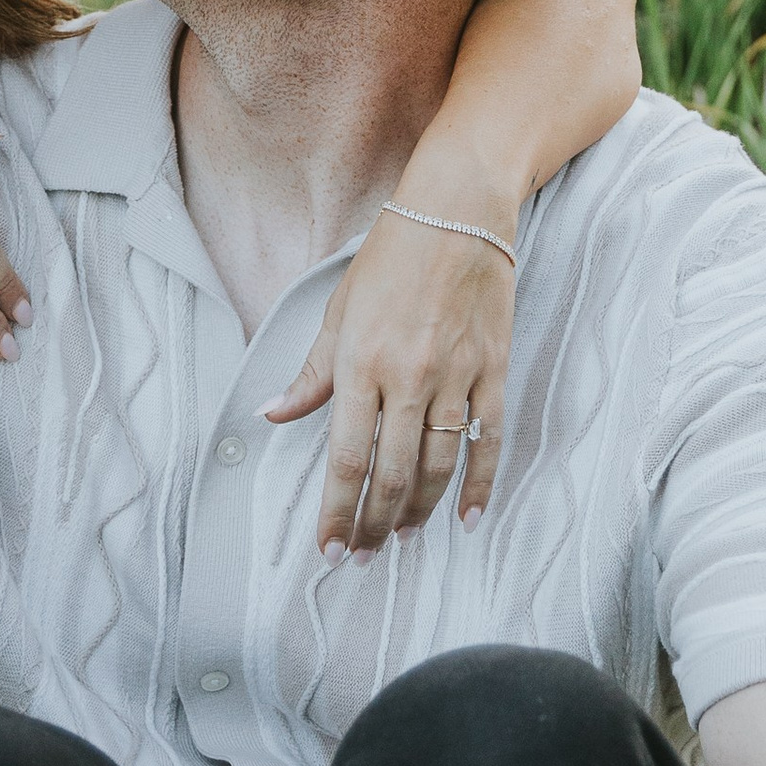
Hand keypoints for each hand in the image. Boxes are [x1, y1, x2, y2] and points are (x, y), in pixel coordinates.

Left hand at [266, 193, 510, 550]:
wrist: (458, 209)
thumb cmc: (390, 256)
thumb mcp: (337, 310)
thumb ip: (310, 373)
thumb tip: (272, 415)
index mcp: (360, 362)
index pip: (344, 457)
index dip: (335, 511)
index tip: (327, 549)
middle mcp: (408, 376)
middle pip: (391, 473)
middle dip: (372, 524)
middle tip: (359, 556)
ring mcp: (456, 376)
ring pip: (438, 465)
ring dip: (418, 512)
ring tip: (400, 538)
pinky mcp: (493, 370)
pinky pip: (487, 441)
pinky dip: (478, 485)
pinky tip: (465, 519)